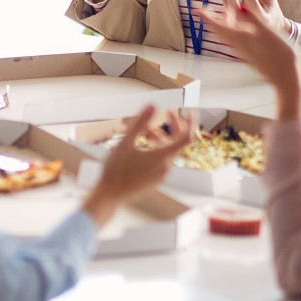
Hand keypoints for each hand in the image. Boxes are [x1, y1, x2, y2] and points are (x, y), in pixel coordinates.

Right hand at [82, 106, 194, 227]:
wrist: (110, 195)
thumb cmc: (116, 169)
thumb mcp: (126, 142)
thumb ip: (140, 123)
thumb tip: (152, 105)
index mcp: (162, 157)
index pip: (187, 138)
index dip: (190, 123)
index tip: (189, 112)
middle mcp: (166, 167)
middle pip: (177, 143)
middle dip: (174, 126)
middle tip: (168, 112)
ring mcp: (161, 175)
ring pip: (167, 151)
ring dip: (160, 138)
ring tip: (145, 130)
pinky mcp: (155, 180)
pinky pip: (161, 161)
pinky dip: (156, 150)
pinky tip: (141, 146)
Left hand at [200, 0, 300, 120]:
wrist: (286, 76)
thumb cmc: (279, 54)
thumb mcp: (266, 31)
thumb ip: (251, 18)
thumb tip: (237, 7)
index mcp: (241, 38)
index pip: (218, 25)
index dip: (207, 17)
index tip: (197, 10)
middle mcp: (238, 46)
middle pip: (219, 32)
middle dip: (211, 21)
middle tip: (205, 12)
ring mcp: (242, 52)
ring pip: (225, 38)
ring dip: (220, 27)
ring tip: (219, 17)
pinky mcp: (248, 56)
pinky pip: (233, 42)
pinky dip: (230, 33)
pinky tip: (236, 30)